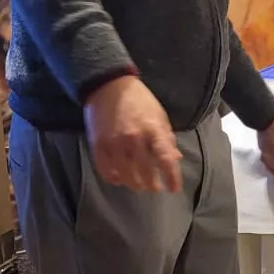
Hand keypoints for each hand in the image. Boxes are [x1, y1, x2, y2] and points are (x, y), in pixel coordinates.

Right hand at [82, 75, 181, 192]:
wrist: (108, 85)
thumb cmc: (139, 100)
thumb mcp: (159, 115)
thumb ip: (167, 138)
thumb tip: (176, 159)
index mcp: (153, 129)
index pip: (165, 159)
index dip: (172, 177)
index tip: (174, 189)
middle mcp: (134, 138)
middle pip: (145, 172)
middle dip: (152, 185)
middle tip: (155, 188)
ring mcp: (114, 143)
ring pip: (126, 175)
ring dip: (134, 184)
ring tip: (139, 185)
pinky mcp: (98, 145)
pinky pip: (106, 171)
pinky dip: (114, 179)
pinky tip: (120, 179)